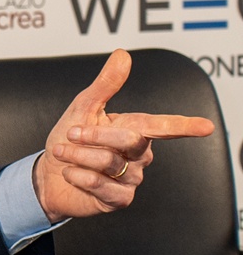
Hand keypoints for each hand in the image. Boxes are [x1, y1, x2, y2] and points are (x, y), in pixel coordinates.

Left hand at [33, 48, 214, 221]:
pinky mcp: (119, 199)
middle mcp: (139, 155)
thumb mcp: (84, 108)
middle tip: (70, 133)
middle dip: (95, 135)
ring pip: (110, 162)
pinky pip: (100, 185)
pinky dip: (77, 175)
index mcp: (135, 129)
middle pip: (130, 140)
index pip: (164, 126)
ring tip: (63, 153)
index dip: (185, 126)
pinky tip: (70, 173)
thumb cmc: (69, 140)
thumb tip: (123, 55)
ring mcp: (132, 179)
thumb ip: (105, 84)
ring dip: (78, 155)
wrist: (48, 175)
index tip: (206, 126)